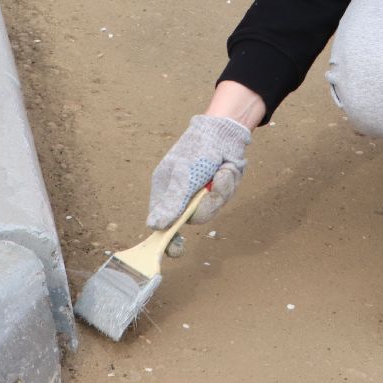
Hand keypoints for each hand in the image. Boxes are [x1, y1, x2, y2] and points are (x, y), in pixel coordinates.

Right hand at [147, 114, 250, 228]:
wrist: (224, 132)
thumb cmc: (197, 149)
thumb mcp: (183, 175)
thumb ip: (172, 202)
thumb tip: (154, 226)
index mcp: (165, 192)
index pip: (162, 223)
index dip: (168, 239)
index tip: (177, 250)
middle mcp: (182, 196)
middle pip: (194, 219)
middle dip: (207, 203)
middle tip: (210, 187)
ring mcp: (200, 194)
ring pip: (212, 208)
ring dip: (220, 189)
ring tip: (220, 170)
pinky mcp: (217, 190)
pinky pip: (224, 198)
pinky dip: (228, 183)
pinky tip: (226, 168)